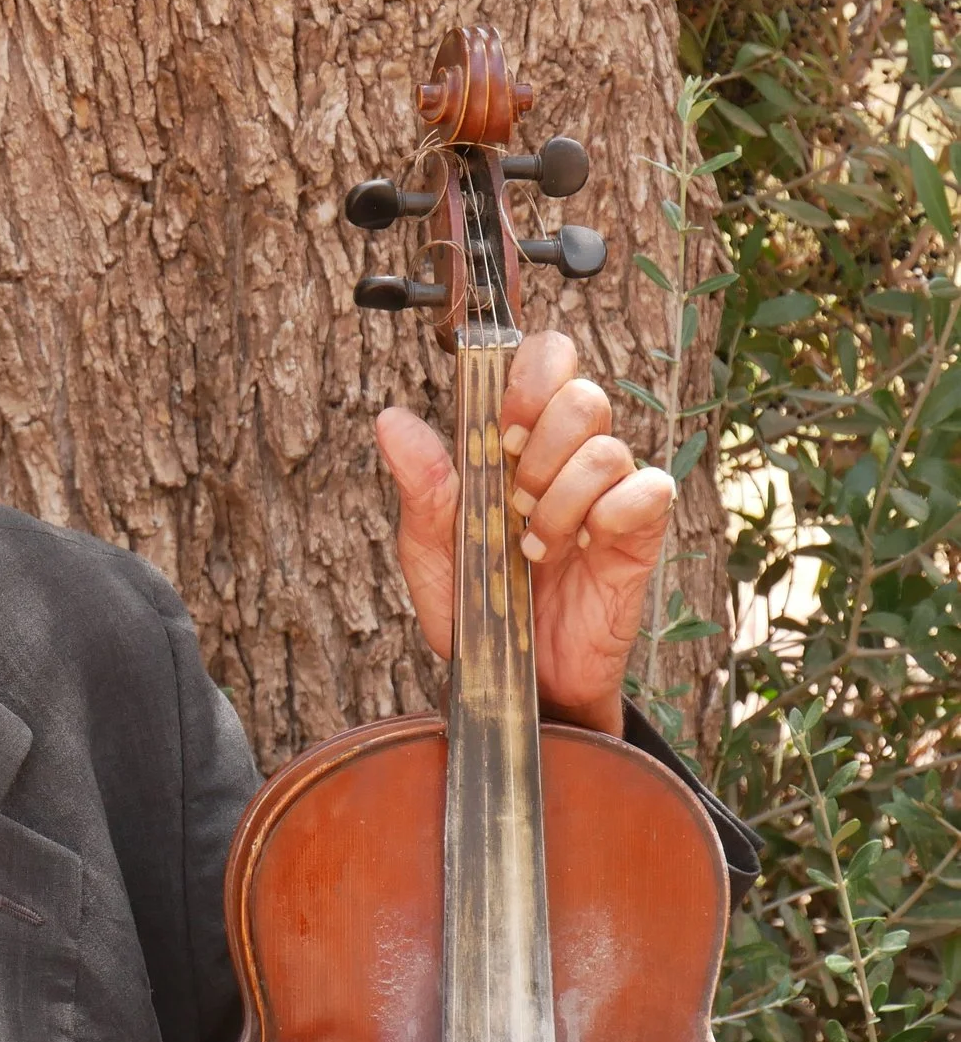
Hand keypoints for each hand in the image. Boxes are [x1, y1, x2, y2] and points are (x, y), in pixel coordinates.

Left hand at [375, 330, 673, 735]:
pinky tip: (576, 551)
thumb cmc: (476, 607)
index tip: (501, 426)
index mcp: (520, 445)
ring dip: (558, 499)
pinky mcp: (639, 536)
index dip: (532, 374)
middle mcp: (570, 460)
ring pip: (606, 450)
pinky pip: (648, 490)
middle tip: (512, 497)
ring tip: (533, 547)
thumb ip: (422, 486)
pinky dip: (607, 516)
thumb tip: (392, 420)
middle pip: (584, 396)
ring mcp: (609, 496)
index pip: (550, 360)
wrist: (510, 681)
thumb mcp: (432, 548)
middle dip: (539, 444)